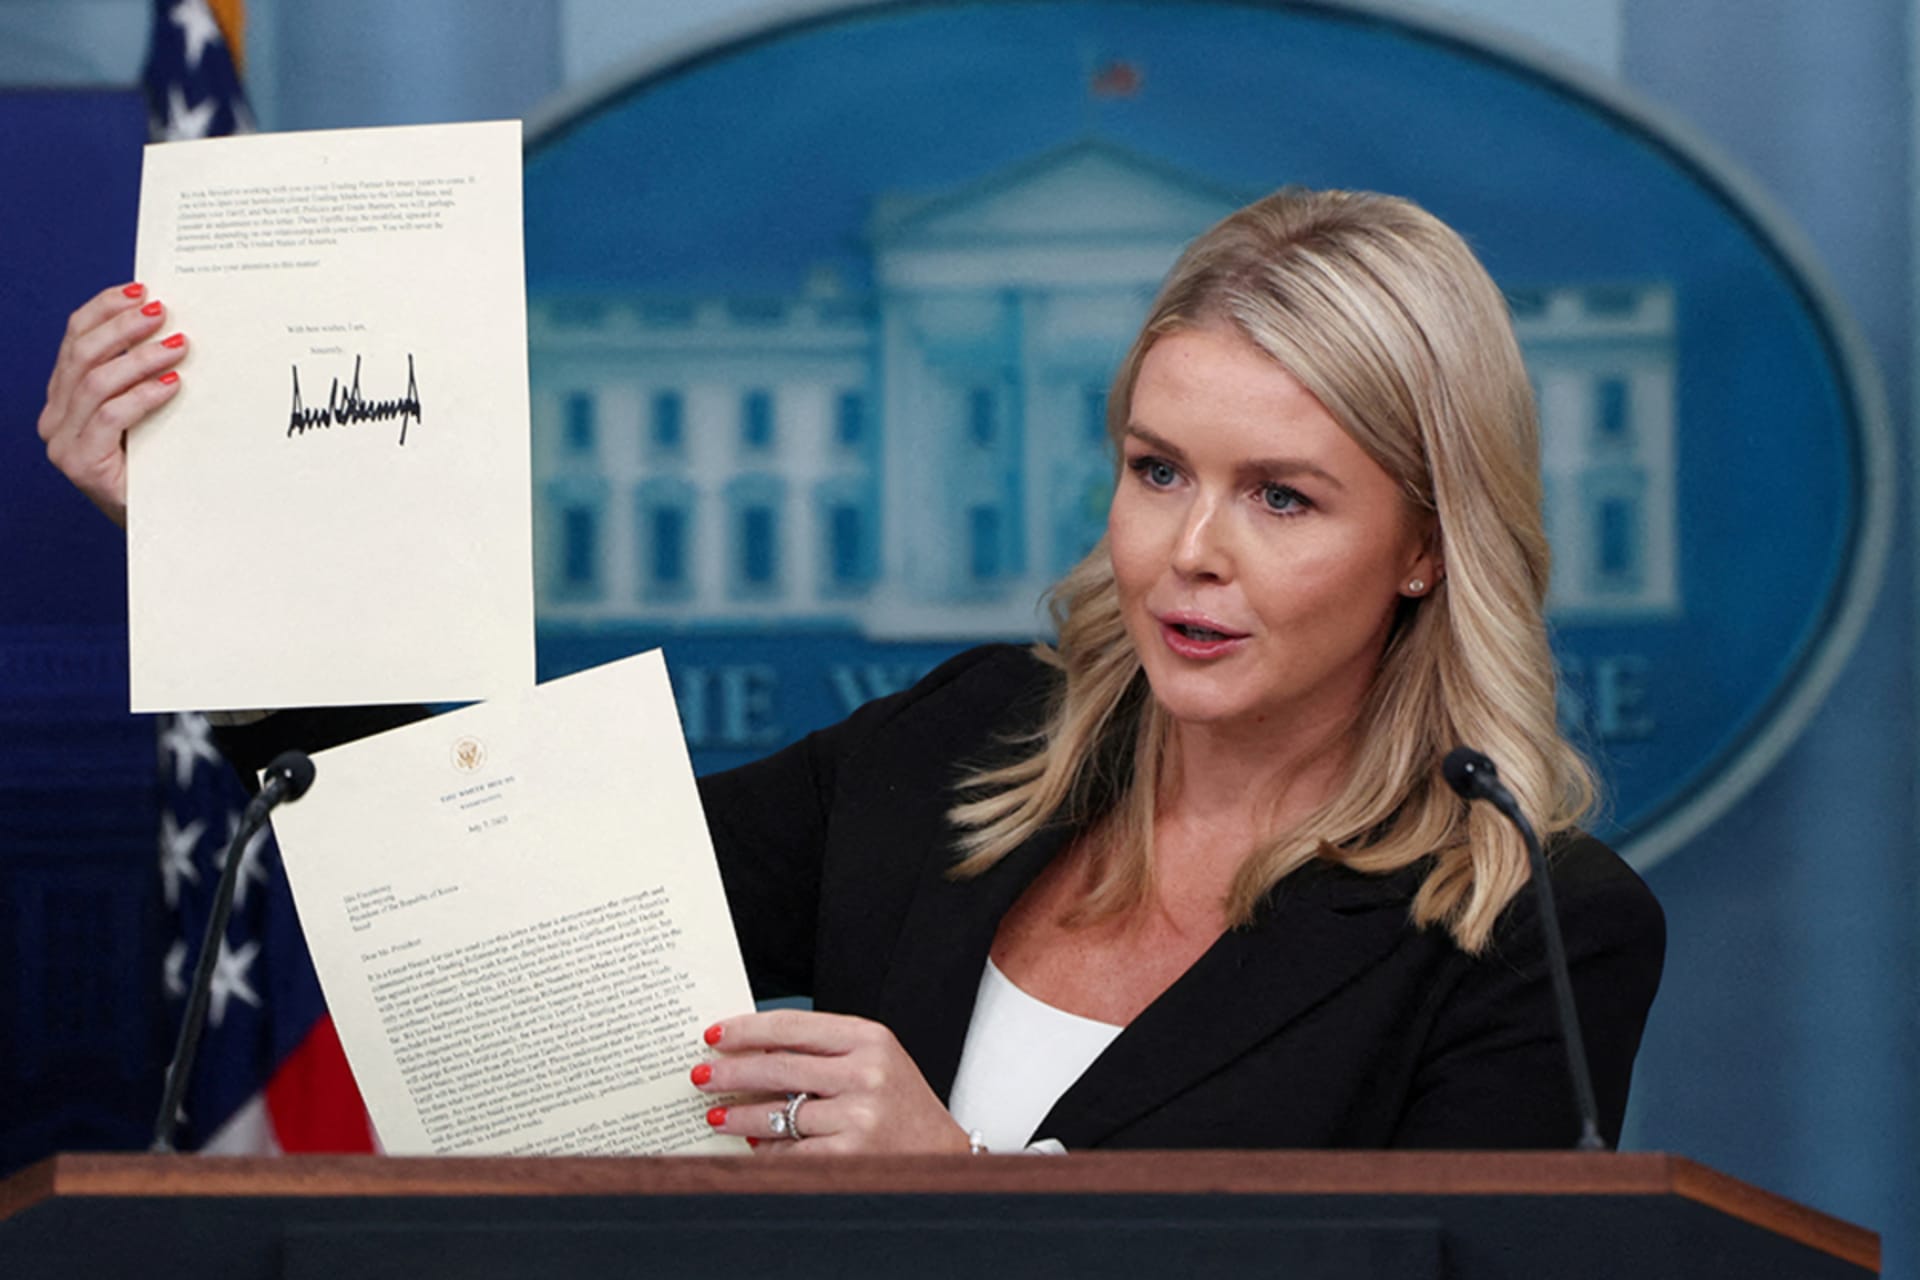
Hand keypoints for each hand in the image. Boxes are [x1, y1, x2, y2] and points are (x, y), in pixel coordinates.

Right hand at [39, 283, 188, 526]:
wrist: (159, 521)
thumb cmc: (156, 463)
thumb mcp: (147, 411)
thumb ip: (142, 375)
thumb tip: (171, 325)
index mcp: (64, 395)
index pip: (74, 338)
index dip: (104, 309)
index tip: (140, 290)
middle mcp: (54, 415)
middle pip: (81, 354)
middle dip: (123, 327)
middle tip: (163, 313)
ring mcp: (62, 442)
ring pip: (95, 382)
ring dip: (140, 358)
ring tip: (178, 345)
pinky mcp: (82, 465)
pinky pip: (110, 417)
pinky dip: (143, 395)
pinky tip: (172, 384)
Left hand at [693, 1010, 971, 1154]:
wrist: (942, 1155)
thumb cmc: (898, 1104)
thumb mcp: (871, 1061)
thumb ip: (821, 1052)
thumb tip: (750, 1053)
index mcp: (869, 1038)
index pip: (792, 1026)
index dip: (746, 1029)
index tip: (714, 1035)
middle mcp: (866, 1073)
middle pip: (778, 1068)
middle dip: (730, 1073)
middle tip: (700, 1076)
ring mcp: (859, 1116)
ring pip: (778, 1113)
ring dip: (738, 1117)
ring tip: (716, 1117)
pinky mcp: (850, 1155)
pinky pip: (792, 1152)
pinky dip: (767, 1151)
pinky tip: (752, 1147)